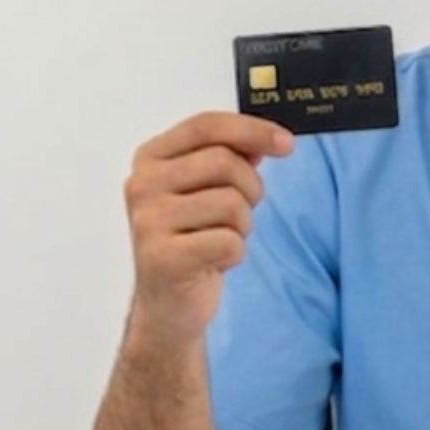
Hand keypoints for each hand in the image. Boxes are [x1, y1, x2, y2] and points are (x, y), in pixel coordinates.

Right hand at [124, 112, 294, 342]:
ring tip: (218, 239)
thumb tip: (266, 139)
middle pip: (225, 163)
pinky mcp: (164, 258)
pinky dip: (234, 254)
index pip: (206, 126)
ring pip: (231, 204)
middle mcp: (142, 185)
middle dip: (250, 190)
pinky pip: (230, 242)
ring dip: (241, 226)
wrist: (168, 304)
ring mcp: (149, 222)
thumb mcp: (207, 190)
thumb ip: (230, 158)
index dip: (252, 129)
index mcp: (150, 159)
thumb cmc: (192, 240)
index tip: (286, 143)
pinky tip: (213, 262)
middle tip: (237, 216)